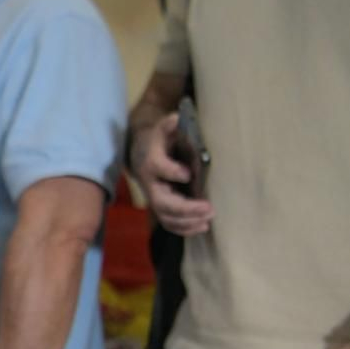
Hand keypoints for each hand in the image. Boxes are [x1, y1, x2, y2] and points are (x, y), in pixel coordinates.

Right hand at [131, 112, 213, 235]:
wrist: (141, 152)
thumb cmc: (158, 139)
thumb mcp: (161, 128)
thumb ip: (168, 125)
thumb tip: (176, 119)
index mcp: (150, 162)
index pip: (157, 168)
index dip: (172, 172)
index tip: (189, 174)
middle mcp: (150, 184)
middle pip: (163, 202)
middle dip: (185, 208)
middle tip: (208, 207)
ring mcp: (154, 198)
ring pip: (166, 217)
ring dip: (187, 222)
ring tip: (208, 220)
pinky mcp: (161, 207)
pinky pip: (170, 223)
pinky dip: (185, 229)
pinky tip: (202, 227)